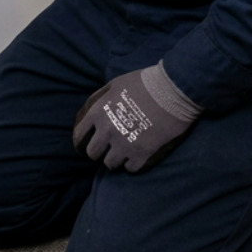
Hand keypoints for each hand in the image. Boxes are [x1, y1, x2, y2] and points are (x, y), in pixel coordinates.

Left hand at [72, 62, 200, 171]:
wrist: (171, 90)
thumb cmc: (143, 83)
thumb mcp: (115, 84)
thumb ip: (100, 99)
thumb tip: (91, 111)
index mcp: (98, 113)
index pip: (79, 135)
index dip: (84, 140)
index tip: (91, 141)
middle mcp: (107, 131)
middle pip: (92, 153)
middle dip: (100, 151)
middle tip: (110, 147)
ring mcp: (124, 144)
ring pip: (110, 164)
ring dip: (117, 158)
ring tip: (126, 150)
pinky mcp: (142, 154)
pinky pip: (130, 168)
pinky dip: (134, 163)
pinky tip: (139, 154)